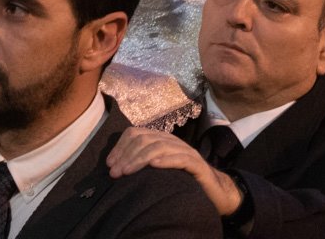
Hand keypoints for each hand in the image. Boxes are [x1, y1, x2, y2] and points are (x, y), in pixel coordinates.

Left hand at [106, 127, 242, 215]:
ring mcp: (186, 152)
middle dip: (127, 155)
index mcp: (162, 141)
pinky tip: (154, 166)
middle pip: (146, 139)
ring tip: (127, 171)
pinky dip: (166, 160)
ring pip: (160, 147)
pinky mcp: (198, 165)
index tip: (109, 164)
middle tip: (114, 172)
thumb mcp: (159, 171)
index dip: (121, 147)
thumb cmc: (183, 182)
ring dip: (140, 158)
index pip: (137, 133)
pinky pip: (181, 159)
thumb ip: (143, 165)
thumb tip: (115, 166)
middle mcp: (173, 142)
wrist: (215, 191)